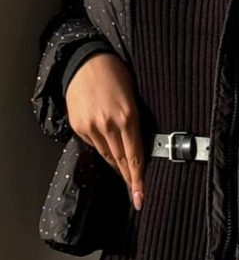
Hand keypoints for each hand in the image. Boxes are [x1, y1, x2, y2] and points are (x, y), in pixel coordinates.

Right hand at [65, 52, 144, 209]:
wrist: (86, 61)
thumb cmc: (117, 76)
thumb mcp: (134, 99)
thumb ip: (136, 125)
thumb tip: (139, 149)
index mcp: (128, 118)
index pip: (135, 158)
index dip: (138, 181)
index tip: (140, 198)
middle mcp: (109, 125)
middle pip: (121, 162)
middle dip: (129, 179)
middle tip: (136, 195)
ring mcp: (91, 127)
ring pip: (108, 156)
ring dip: (117, 165)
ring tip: (125, 173)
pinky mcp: (79, 126)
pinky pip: (94, 145)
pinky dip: (103, 149)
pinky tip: (108, 145)